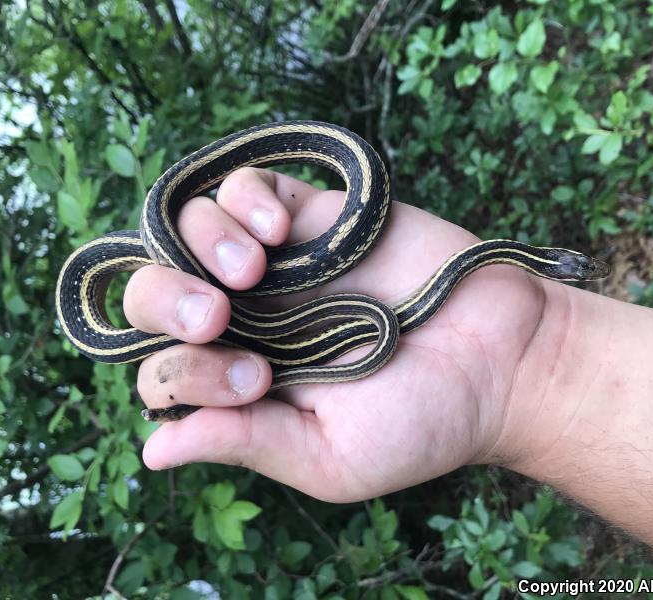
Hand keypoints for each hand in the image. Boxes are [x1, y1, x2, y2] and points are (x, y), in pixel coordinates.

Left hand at [124, 167, 548, 500]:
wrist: (500, 359)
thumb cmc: (422, 420)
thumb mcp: (329, 458)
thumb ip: (244, 444)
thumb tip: (152, 452)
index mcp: (240, 383)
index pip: (160, 369)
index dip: (180, 372)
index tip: (257, 382)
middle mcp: (246, 319)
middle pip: (152, 292)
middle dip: (162, 301)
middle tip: (216, 317)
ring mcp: (276, 263)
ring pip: (188, 228)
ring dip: (200, 244)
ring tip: (253, 272)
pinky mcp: (314, 215)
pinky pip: (246, 184)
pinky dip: (243, 200)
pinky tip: (279, 231)